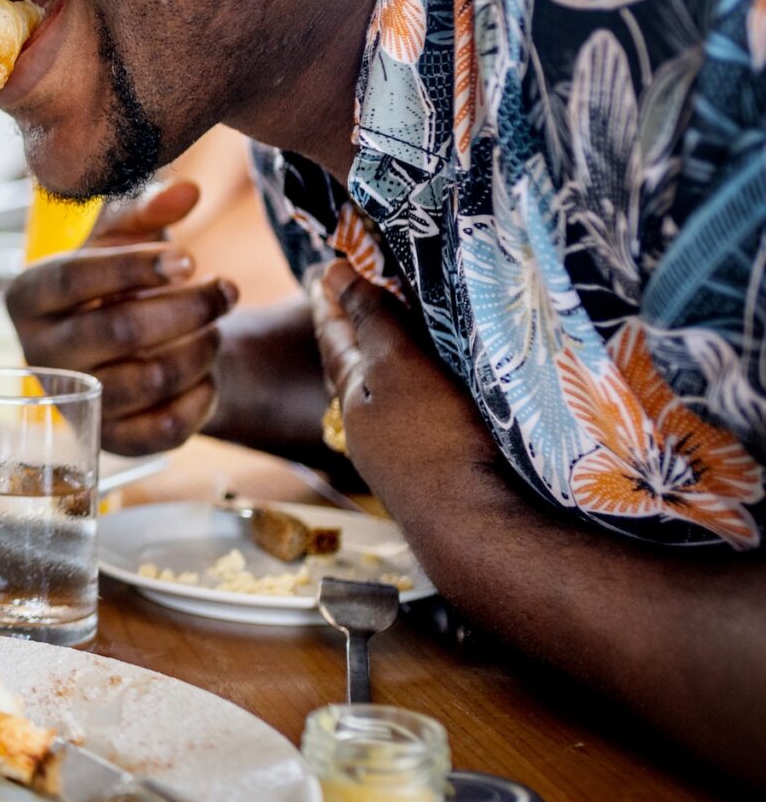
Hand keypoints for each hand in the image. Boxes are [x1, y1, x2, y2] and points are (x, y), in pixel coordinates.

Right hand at [3, 179, 237, 452]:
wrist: (117, 351)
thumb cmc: (114, 282)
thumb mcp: (121, 238)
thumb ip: (149, 210)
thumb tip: (187, 191)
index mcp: (27, 296)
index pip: (73, 277)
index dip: (135, 266)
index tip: (189, 259)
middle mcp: (38, 353)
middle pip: (119, 330)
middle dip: (189, 307)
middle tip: (228, 289)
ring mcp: (73, 401)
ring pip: (150, 379)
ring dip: (202, 348)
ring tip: (218, 327)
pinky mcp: (110, 441)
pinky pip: (165, 428)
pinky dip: (201, 397)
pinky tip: (208, 373)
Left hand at [310, 260, 501, 501]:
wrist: (477, 528)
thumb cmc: (434, 439)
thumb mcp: (399, 367)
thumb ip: (371, 322)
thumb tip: (333, 274)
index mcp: (352, 398)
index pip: (335, 340)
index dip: (332, 305)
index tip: (324, 274)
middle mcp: (367, 428)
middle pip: (354, 370)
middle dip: (354, 335)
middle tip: (350, 303)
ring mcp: (399, 455)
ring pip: (383, 397)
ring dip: (386, 366)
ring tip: (392, 340)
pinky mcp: (433, 473)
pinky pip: (414, 418)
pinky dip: (414, 395)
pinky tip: (434, 396)